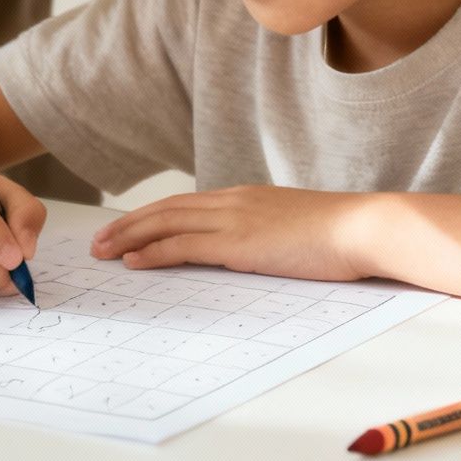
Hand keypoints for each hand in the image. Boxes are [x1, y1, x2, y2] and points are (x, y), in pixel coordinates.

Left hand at [90, 186, 379, 280]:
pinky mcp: (239, 242)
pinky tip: (133, 262)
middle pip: (166, 210)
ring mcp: (234, 219)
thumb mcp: (294, 228)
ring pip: (166, 224)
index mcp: (246, 197)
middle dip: (128, 225)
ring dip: (129, 238)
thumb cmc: (340, 235)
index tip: (126, 229)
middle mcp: (233, 201)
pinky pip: (184, 245)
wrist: (363, 228)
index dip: (151, 216)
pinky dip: (154, 252)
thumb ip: (267, 234)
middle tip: (97, 241)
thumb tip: (255, 251)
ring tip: (102, 252)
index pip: (185, 204)